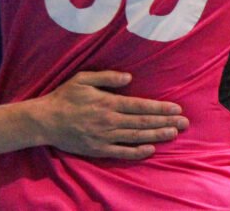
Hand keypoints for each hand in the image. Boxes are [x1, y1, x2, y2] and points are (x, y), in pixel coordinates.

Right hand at [35, 71, 187, 159]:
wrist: (45, 121)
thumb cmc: (64, 97)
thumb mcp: (82, 79)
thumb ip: (106, 77)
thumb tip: (128, 77)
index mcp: (107, 103)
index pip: (139, 106)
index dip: (159, 108)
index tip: (175, 108)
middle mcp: (109, 121)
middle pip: (143, 122)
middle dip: (165, 122)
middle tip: (184, 122)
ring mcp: (105, 137)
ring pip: (137, 137)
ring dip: (157, 135)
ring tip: (173, 133)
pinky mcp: (99, 149)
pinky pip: (122, 152)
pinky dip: (138, 151)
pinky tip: (150, 149)